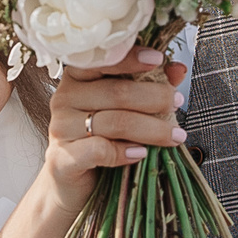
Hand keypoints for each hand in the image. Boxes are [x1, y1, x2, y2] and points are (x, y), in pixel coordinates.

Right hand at [44, 49, 187, 207]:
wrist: (70, 179)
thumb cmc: (100, 137)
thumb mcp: (124, 108)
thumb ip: (148, 85)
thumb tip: (177, 69)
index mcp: (77, 77)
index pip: (102, 60)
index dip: (131, 58)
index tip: (158, 60)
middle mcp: (64, 98)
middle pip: (117, 92)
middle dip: (155, 97)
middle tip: (177, 103)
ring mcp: (61, 128)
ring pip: (115, 122)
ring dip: (152, 129)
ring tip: (175, 135)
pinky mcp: (63, 158)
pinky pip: (100, 150)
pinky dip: (125, 152)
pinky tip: (140, 154)